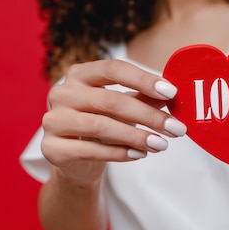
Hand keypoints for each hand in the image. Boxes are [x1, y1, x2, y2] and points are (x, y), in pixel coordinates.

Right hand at [40, 59, 186, 184]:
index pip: (113, 68)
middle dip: (148, 115)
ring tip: (161, 144)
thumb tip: (172, 95)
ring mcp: (53, 120)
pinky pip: (90, 150)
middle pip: (111, 100)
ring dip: (137, 136)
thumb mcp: (123, 108)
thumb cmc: (102, 125)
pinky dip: (119, 153)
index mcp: (80, 74)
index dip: (143, 79)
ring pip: (101, 125)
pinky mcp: (52, 148)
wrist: (75, 160)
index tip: (171, 93)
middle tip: (176, 128)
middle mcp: (62, 93)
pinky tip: (139, 154)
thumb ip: (142, 98)